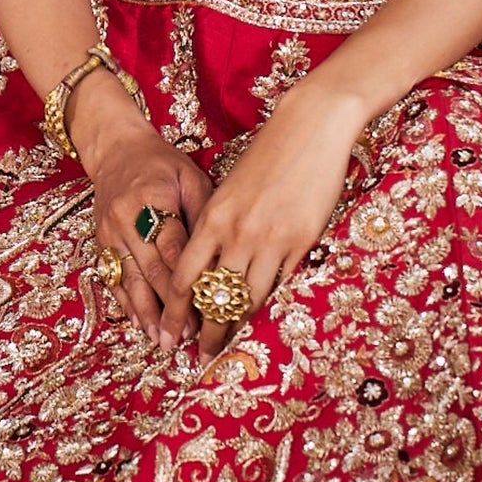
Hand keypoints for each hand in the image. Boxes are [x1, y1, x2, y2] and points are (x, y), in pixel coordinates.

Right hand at [81, 108, 212, 345]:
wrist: (116, 150)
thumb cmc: (163, 163)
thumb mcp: (190, 176)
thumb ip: (204, 213)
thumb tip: (220, 255)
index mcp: (152, 197)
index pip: (172, 247)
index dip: (188, 280)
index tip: (206, 307)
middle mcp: (125, 217)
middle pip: (151, 269)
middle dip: (171, 306)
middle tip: (189, 335)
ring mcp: (108, 232)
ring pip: (130, 280)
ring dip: (148, 313)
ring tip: (164, 340)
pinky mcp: (100, 241)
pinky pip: (113, 278)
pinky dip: (127, 304)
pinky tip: (141, 324)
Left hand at [159, 83, 364, 366]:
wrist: (309, 127)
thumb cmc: (267, 153)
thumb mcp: (229, 187)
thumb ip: (217, 224)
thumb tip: (209, 266)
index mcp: (213, 217)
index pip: (186, 276)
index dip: (177, 310)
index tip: (171, 331)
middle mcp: (238, 233)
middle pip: (216, 297)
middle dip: (207, 331)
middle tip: (201, 355)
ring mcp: (271, 239)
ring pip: (249, 299)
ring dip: (239, 326)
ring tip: (232, 347)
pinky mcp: (302, 241)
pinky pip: (282, 284)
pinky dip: (272, 303)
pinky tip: (267, 318)